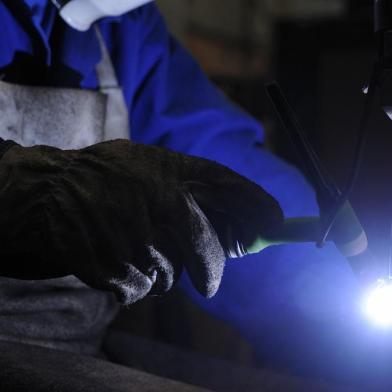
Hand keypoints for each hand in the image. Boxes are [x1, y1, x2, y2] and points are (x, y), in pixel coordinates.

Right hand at [0, 140, 282, 303]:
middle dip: (211, 267)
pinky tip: (120, 255)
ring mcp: (139, 244)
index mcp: (173, 180)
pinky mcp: (114, 272)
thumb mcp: (154, 163)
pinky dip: (137, 280)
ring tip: (138, 243)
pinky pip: (143, 290)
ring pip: (172, 278)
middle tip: (206, 275)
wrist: (52, 192)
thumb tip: (243, 217)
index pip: (235, 193)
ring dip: (164, 268)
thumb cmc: (110, 175)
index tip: (277, 222)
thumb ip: (196, 184)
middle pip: (209, 257)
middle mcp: (162, 210)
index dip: (261, 209)